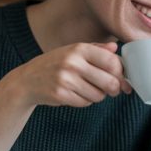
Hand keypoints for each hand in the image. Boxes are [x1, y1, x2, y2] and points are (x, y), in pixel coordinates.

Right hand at [13, 42, 131, 107]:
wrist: (27, 80)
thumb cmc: (54, 64)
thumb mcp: (73, 51)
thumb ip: (96, 49)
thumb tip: (116, 47)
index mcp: (79, 49)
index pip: (111, 62)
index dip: (121, 72)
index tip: (123, 78)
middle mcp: (72, 62)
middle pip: (109, 82)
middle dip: (115, 89)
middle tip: (113, 90)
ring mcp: (65, 79)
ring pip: (98, 95)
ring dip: (98, 96)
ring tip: (88, 89)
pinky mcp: (60, 95)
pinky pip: (85, 103)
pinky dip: (85, 101)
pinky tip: (76, 94)